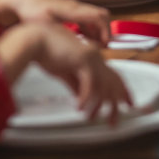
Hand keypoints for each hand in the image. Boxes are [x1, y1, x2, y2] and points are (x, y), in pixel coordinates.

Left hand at [0, 0, 110, 43]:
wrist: (19, 1)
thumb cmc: (30, 11)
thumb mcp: (47, 27)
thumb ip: (64, 36)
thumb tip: (77, 47)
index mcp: (73, 10)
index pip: (99, 17)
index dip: (106, 31)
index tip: (105, 44)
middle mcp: (75, 6)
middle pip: (100, 16)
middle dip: (105, 31)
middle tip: (103, 46)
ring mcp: (72, 7)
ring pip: (93, 17)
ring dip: (96, 31)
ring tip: (94, 45)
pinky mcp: (67, 10)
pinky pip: (84, 18)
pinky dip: (88, 29)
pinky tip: (81, 39)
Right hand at [0, 23, 131, 123]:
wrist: (35, 39)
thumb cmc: (46, 52)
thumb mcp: (64, 71)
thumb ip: (74, 84)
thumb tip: (81, 97)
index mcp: (93, 57)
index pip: (113, 75)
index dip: (121, 90)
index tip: (124, 102)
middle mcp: (96, 57)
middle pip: (113, 82)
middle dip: (117, 102)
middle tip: (115, 119)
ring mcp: (92, 58)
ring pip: (103, 86)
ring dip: (97, 106)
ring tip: (92, 118)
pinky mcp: (83, 60)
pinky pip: (90, 84)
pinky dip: (85, 98)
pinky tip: (79, 107)